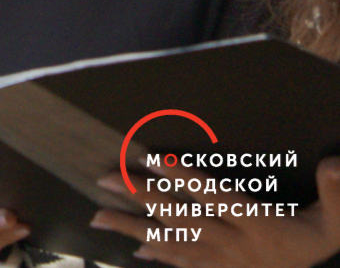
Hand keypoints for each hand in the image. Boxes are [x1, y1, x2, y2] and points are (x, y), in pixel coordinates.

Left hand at [90, 158, 339, 266]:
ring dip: (134, 230)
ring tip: (99, 218)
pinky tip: (133, 252)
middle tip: (106, 179)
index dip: (185, 177)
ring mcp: (226, 262)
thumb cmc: (324, 231)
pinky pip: (185, 265)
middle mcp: (236, 244)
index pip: (215, 196)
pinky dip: (158, 257)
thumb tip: (334, 165)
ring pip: (174, 244)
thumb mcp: (338, 214)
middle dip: (141, 198)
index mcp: (260, 224)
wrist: (317, 263)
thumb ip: (336, 190)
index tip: (152, 159)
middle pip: (182, 219)